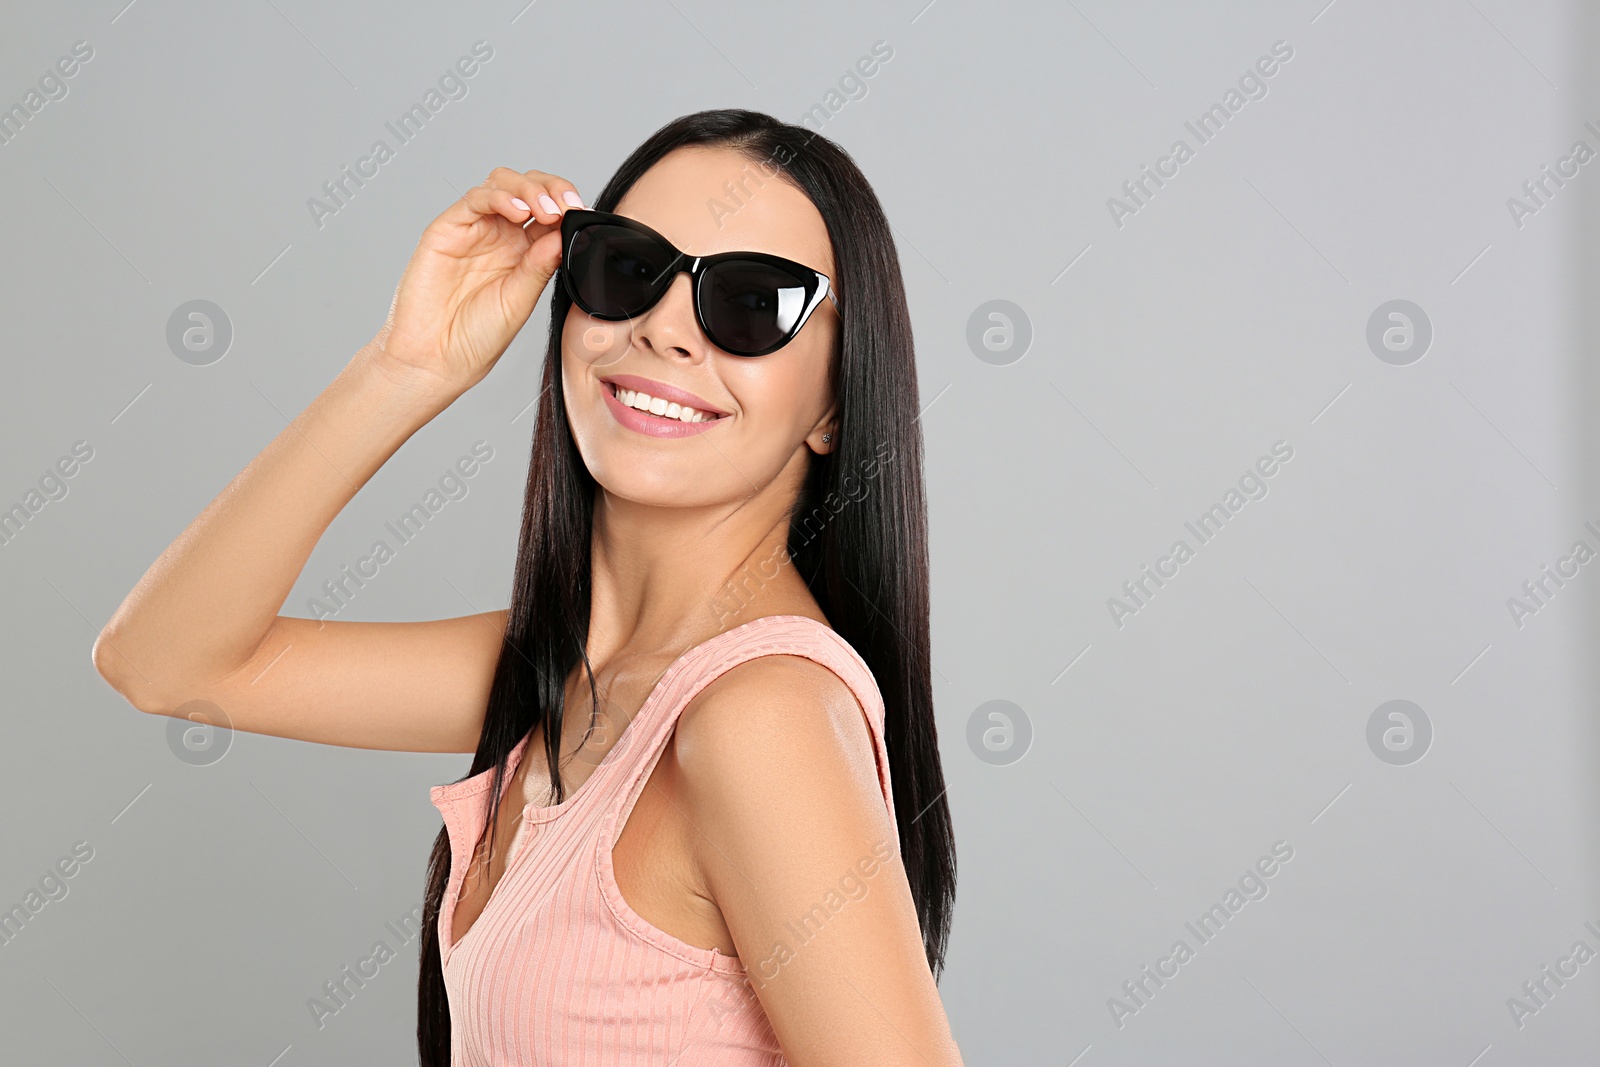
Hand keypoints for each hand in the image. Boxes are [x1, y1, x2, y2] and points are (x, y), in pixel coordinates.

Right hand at [368, 167, 582, 397]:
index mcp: (524, 252)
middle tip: (567, 207)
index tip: (583, 214)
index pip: (550, 211)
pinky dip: (499, 196)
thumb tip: (566, 233)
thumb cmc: (476, 337)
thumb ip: (541, 265)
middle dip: (552, 188)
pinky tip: (518, 211)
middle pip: (528, 188)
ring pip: (503, 184)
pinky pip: (475, 198)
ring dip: (529, 188)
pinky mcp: (447, 229)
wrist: (436, 359)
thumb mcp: (520, 300)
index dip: (568, 205)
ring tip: (545, 210)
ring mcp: (474, 229)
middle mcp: (500, 235)